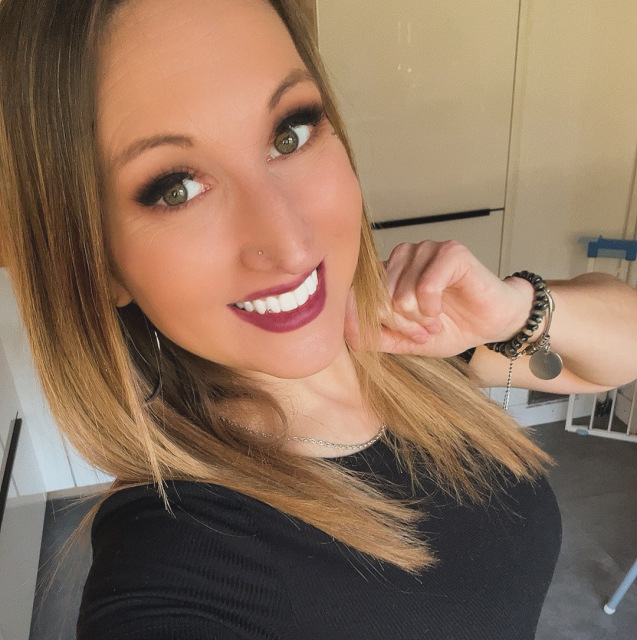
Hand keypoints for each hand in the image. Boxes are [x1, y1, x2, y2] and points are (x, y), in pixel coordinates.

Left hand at [345, 240, 533, 356]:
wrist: (492, 324)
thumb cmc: (451, 328)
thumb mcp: (404, 341)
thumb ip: (373, 335)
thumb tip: (345, 330)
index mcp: (387, 272)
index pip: (360, 297)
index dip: (379, 324)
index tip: (404, 334)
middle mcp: (402, 256)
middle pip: (380, 299)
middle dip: (403, 324)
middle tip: (424, 328)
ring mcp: (425, 250)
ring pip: (400, 295)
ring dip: (420, 319)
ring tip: (435, 320)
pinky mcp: (450, 252)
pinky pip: (426, 287)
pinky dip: (432, 308)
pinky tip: (442, 309)